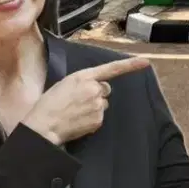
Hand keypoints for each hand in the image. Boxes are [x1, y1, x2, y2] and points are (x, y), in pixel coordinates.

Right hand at [21, 56, 150, 144]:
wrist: (43, 125)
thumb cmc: (48, 104)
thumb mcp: (65, 84)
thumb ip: (84, 81)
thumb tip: (97, 86)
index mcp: (84, 76)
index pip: (112, 68)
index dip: (130, 65)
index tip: (145, 62)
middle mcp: (94, 88)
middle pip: (105, 89)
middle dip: (96, 94)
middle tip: (78, 102)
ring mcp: (97, 104)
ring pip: (102, 105)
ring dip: (93, 108)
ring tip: (75, 112)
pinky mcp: (98, 119)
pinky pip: (99, 118)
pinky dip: (91, 120)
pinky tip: (77, 121)